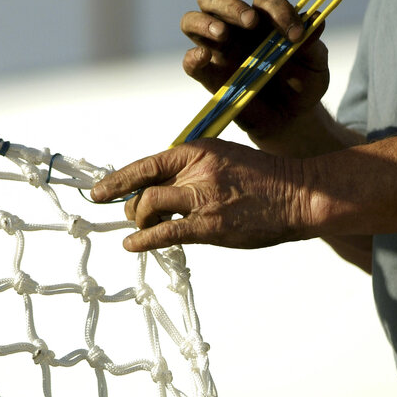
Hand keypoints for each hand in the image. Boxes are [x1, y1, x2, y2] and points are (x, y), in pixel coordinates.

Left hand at [91, 139, 313, 251]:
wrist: (298, 193)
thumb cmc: (262, 179)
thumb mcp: (222, 158)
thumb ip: (191, 169)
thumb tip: (157, 188)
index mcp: (196, 150)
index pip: (145, 165)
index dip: (117, 180)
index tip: (98, 192)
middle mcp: (195, 170)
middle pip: (143, 189)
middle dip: (132, 206)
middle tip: (135, 217)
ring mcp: (202, 197)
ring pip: (149, 206)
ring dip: (140, 221)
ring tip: (142, 230)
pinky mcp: (210, 225)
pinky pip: (165, 232)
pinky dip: (144, 240)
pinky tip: (134, 245)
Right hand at [181, 0, 328, 139]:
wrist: (290, 117)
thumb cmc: (302, 84)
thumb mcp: (315, 63)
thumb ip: (313, 43)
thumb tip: (315, 20)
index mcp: (262, 19)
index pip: (262, 0)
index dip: (278, 9)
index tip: (295, 34)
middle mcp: (233, 29)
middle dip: (229, 5)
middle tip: (249, 21)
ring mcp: (217, 51)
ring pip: (191, 21)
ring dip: (204, 22)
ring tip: (222, 34)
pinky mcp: (208, 76)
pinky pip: (190, 62)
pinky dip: (192, 57)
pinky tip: (203, 57)